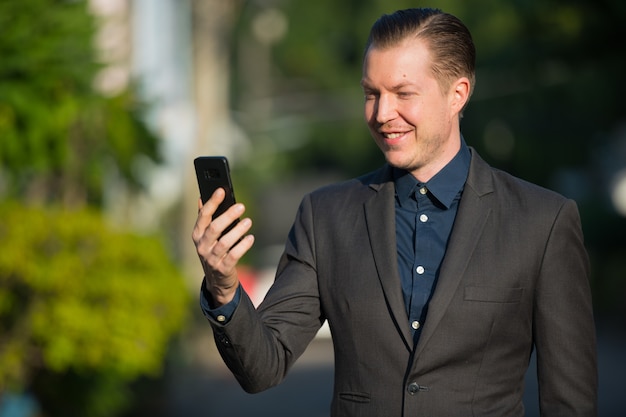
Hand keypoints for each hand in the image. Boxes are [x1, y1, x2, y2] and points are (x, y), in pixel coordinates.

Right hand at [192, 188, 254, 305]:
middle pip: (214, 228)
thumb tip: (201, 197)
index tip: (221, 190)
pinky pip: (233, 256)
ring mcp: (211, 259)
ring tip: (248, 221)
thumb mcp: (206, 236)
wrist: (217, 281)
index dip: (212, 202)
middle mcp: (202, 246)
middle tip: (241, 206)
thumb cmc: (213, 251)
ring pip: (224, 242)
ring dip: (237, 231)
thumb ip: (205, 218)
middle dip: (227, 216)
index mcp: (197, 234)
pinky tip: (251, 238)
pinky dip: (242, 246)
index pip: (203, 216)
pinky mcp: (223, 269)